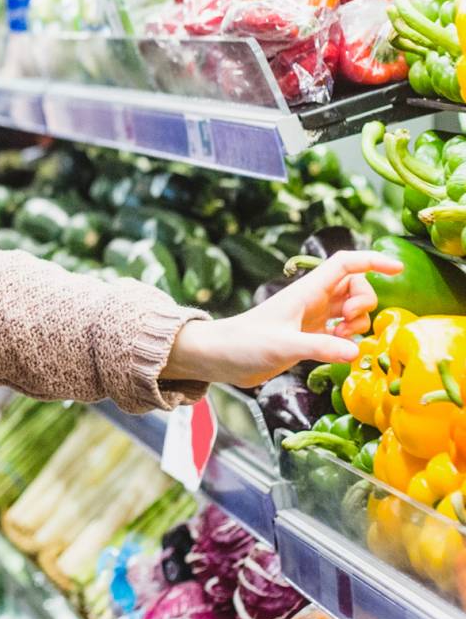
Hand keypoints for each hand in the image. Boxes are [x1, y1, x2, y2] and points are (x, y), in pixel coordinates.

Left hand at [161, 250, 402, 387]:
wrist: (219, 357)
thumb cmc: (243, 344)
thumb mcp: (282, 346)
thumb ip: (318, 348)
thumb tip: (355, 352)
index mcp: (306, 291)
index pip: (345, 264)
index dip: (373, 260)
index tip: (398, 269)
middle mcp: (311, 300)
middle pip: (354, 285)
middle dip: (365, 299)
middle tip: (349, 322)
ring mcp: (311, 318)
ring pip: (350, 307)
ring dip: (358, 321)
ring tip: (341, 338)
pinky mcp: (309, 336)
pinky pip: (342, 330)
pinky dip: (349, 338)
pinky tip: (339, 350)